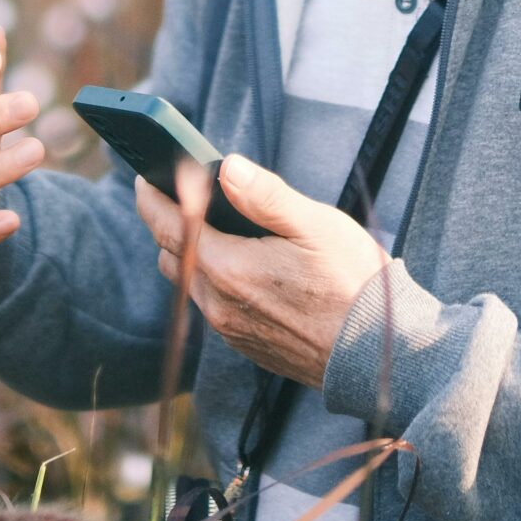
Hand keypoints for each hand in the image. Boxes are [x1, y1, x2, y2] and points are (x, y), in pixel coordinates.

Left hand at [134, 155, 388, 387]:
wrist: (377, 353)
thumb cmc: (353, 283)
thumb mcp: (315, 225)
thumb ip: (266, 196)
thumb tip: (226, 167)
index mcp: (230, 269)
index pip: (170, 228)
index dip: (152, 199)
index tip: (143, 177)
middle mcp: (220, 305)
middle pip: (173, 256)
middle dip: (167, 223)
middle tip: (172, 195)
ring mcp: (232, 330)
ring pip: (191, 284)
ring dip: (189, 254)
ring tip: (204, 226)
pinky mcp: (248, 346)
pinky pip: (212, 306)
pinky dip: (211, 279)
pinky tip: (235, 265)